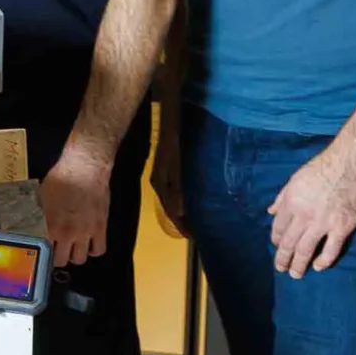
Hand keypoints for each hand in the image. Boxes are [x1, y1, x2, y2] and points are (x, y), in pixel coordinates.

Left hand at [41, 150, 111, 266]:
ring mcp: (85, 232)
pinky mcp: (100, 228)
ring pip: (79, 259)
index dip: (41, 253)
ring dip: (74, 256)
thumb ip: (39, 215)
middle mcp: (67, 232)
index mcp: (50, 225)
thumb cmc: (62, 178)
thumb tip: (31, 223)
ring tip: (71, 249)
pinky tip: (88, 245)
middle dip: (57, 258)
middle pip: (61, 261)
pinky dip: (93, 250)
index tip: (41, 252)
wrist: (84, 169)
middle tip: (56, 252)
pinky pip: (98, 250)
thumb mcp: (41, 196)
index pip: (43, 251)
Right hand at [149, 120, 186, 238]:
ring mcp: (164, 173)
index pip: (170, 210)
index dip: (181, 224)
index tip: (191, 237)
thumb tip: (179, 212)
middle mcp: (160, 180)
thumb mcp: (176, 165)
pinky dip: (182, 198)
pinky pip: (175, 188)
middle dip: (181, 220)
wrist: (171, 117)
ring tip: (194, 220)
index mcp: (160, 182)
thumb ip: (176, 187)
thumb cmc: (175, 140)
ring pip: (172, 198)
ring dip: (182, 210)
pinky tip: (191, 198)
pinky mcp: (170, 166)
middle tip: (195, 233)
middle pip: (170, 206)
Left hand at [268, 146, 355, 277]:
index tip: (277, 247)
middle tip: (281, 269)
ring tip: (295, 274)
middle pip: (289, 242)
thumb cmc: (321, 169)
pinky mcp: (343, 227)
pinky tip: (318, 266)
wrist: (349, 164)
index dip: (276, 240)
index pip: (279, 228)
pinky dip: (324, 261)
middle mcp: (304, 215)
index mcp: (291, 202)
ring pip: (306, 249)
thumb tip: (270, 211)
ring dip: (299, 264)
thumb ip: (281, 198)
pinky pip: (331, 249)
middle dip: (283, 258)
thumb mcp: (294, 180)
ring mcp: (323, 222)